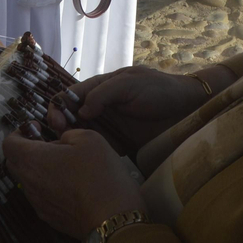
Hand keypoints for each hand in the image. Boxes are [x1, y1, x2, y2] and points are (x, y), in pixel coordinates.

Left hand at [2, 128, 145, 237]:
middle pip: (14, 163)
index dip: (20, 132)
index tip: (38, 129)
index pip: (8, 143)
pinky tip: (72, 186)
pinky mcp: (49, 219)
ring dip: (39, 170)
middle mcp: (29, 184)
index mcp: (33, 160)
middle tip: (51, 145)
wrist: (113, 220)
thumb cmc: (100, 174)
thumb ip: (67, 134)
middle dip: (27, 150)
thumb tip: (60, 142)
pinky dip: (49, 187)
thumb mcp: (89, 138)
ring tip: (65, 166)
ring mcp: (38, 204)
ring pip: (28, 181)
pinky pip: (41, 197)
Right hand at [45, 65, 223, 150]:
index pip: (70, 95)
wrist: (186, 109)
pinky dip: (86, 152)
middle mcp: (100, 107)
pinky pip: (96, 147)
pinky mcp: (117, 143)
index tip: (56, 121)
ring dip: (70, 140)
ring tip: (67, 150)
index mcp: (100, 87)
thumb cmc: (159, 90)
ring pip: (79, 133)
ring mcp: (108, 126)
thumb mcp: (130, 83)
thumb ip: (103, 93)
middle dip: (59, 125)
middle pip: (70, 115)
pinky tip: (82, 159)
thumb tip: (80, 111)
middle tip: (60, 137)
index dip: (59, 106)